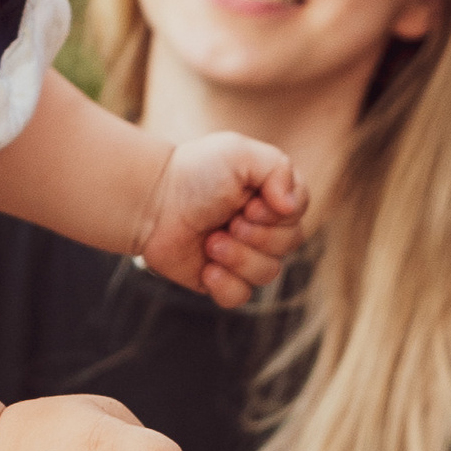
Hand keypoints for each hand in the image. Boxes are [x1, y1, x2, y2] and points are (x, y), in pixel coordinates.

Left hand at [135, 134, 307, 306]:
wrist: (152, 201)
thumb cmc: (195, 172)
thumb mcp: (240, 153)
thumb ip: (278, 169)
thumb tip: (291, 207)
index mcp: (272, 196)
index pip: (298, 212)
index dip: (277, 214)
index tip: (250, 202)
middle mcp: (263, 226)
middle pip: (289, 245)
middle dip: (257, 236)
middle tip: (228, 222)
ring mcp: (243, 254)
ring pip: (268, 273)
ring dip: (238, 257)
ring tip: (211, 242)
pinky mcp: (221, 280)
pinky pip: (241, 297)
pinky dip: (225, 284)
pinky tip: (206, 268)